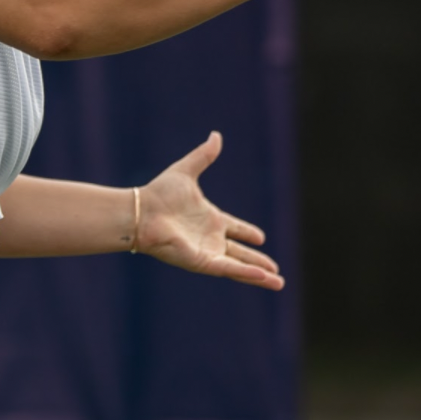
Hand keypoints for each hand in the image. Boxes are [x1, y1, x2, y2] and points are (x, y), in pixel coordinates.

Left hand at [136, 131, 283, 289]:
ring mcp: (207, 251)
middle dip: (259, 262)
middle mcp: (209, 238)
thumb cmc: (158, 194)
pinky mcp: (202, 261)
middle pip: (240, 253)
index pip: (234, 229)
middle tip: (277, 272)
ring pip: (239, 266)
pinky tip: (264, 276)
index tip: (261, 238)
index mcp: (209, 219)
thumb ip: (203, 156)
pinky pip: (229, 268)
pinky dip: (246, 272)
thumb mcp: (186, 171)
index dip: (247, 233)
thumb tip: (216, 136)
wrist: (141, 211)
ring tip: (279, 283)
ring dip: (259, 275)